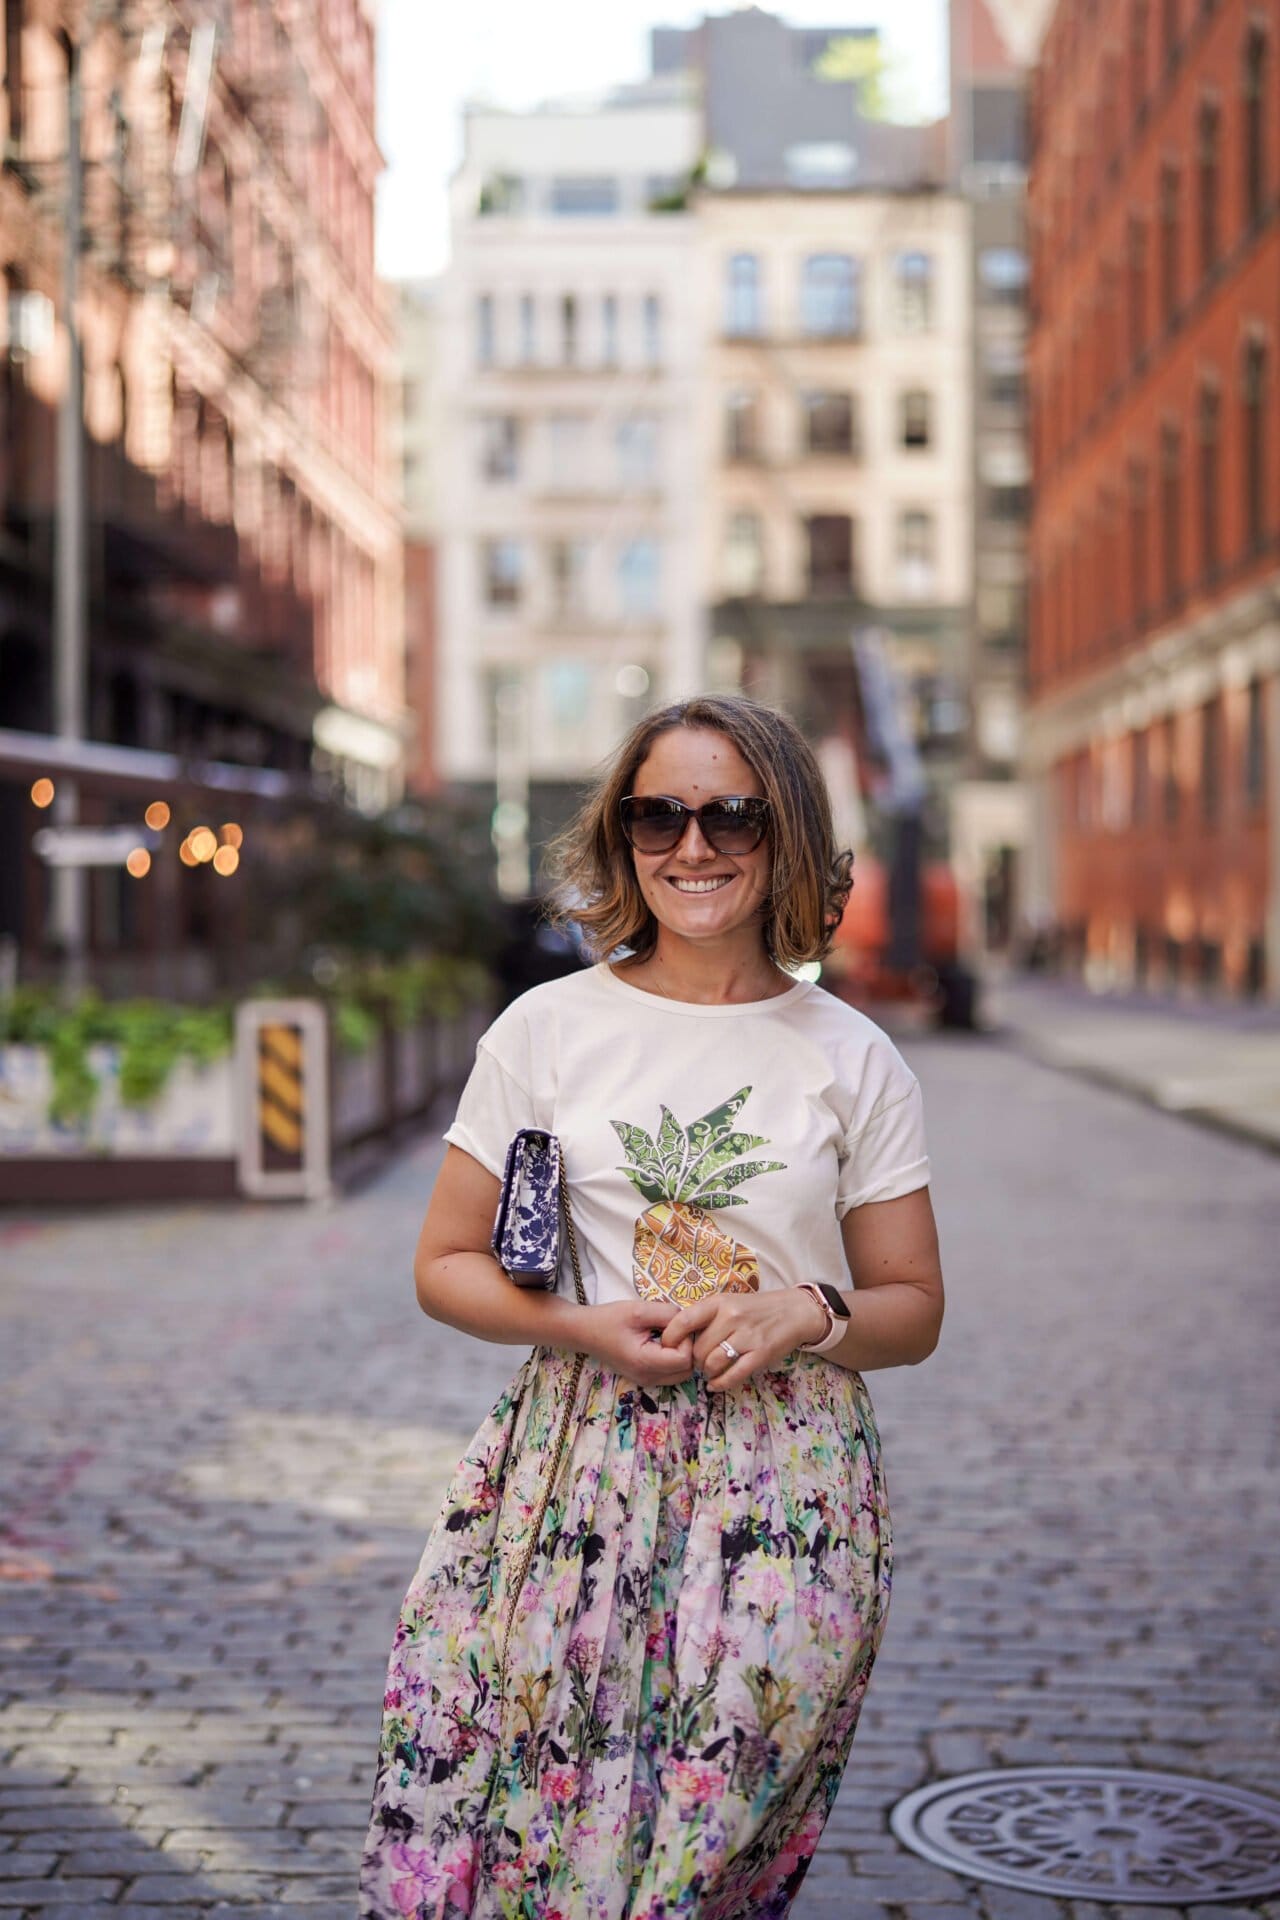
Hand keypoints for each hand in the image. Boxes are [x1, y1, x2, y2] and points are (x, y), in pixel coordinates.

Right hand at [572, 1299, 695, 1387]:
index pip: (684, 1358)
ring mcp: (646, 1382)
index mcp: (644, 1362)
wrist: (584, 1332)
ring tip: (665, 1337)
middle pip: (687, 1370)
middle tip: (671, 1331)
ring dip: (681, 1355)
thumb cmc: (609, 1319)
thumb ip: (667, 1314)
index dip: (684, 1340)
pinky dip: (673, 1360)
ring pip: (682, 1374)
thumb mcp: (639, 1310)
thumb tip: (688, 1321)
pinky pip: (672, 1374)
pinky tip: (661, 1344)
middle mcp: (647, 1378)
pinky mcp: (645, 1379)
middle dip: (686, 1348)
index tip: (671, 1326)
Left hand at [658, 1288, 828, 1392]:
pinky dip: (719, 1384)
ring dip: (706, 1372)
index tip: (668, 1347)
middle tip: (698, 1362)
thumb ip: (707, 1316)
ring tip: (709, 1370)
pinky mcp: (761, 1354)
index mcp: (720, 1302)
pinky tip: (715, 1385)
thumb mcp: (729, 1302)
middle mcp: (732, 1317)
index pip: (684, 1320)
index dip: (670, 1337)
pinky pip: (733, 1375)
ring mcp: (747, 1336)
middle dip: (694, 1360)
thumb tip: (678, 1336)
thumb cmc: (756, 1309)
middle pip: (699, 1348)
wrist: (795, 1312)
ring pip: (713, 1363)